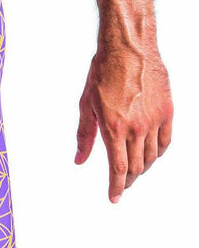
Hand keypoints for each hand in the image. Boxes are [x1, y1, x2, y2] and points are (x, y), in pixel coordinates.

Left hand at [75, 46, 172, 202]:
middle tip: (121, 185)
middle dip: (127, 180)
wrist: (129, 49)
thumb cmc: (102, 74)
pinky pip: (165, 141)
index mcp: (113, 128)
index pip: (118, 169)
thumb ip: (85, 136)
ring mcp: (154, 120)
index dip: (116, 188)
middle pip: (135, 167)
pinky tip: (151, 155)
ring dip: (141, 168)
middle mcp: (136, 128)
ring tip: (133, 171)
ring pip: (151, 157)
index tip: (114, 198)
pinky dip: (158, 153)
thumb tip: (79, 160)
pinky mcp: (167, 111)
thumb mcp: (86, 106)